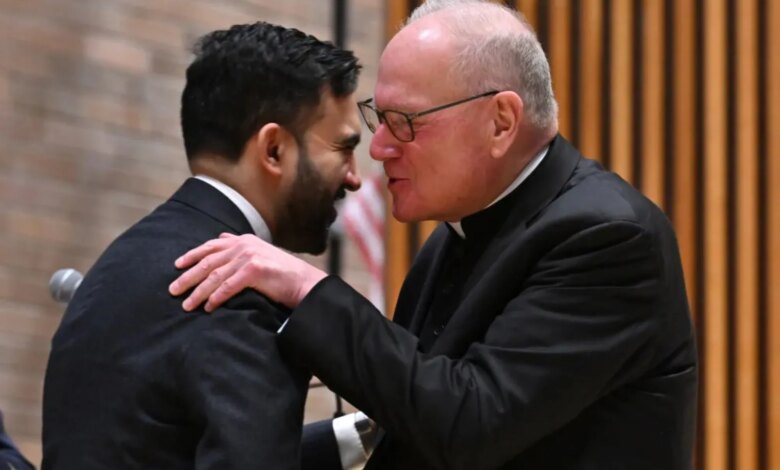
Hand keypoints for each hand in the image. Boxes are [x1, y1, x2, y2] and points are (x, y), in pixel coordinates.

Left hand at [168, 233, 326, 311]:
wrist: (304, 282)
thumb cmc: (282, 273)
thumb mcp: (260, 252)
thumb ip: (240, 246)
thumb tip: (222, 237)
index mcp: (243, 240)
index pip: (211, 246)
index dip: (192, 255)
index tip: (177, 265)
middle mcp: (243, 245)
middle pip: (207, 262)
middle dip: (188, 277)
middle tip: (173, 290)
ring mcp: (248, 256)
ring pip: (214, 276)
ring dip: (198, 292)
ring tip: (187, 305)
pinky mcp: (254, 270)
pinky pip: (227, 287)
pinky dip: (216, 298)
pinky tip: (208, 308)